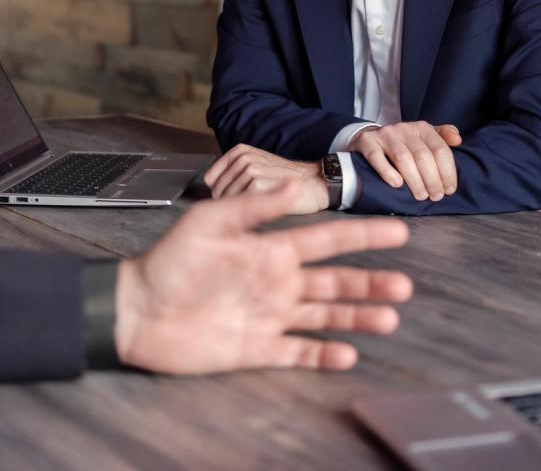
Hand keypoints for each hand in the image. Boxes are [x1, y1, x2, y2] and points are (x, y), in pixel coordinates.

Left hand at [112, 181, 411, 373]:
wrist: (137, 310)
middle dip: (371, 283)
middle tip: (403, 286)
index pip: (328, 240)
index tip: (398, 229)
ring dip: (357, 317)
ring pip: (326, 316)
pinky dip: (323, 354)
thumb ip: (255, 207)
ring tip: (388, 319)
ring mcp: (271, 316)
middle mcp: (279, 282)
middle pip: (337, 282)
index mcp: (272, 249)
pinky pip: (298, 352)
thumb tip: (293, 185)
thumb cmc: (170, 261)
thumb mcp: (211, 222)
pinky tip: (347, 353)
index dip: (363, 235)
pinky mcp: (258, 348)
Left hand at [203, 144, 328, 213]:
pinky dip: (249, 213)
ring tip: (259, 207)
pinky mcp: (257, 184)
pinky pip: (240, 205)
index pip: (210, 179)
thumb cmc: (287, 180)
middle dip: (228, 204)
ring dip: (238, 211)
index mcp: (240, 152)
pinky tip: (264, 210)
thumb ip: (234, 174)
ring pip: (226, 200)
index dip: (219, 193)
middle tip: (251, 206)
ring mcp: (249, 170)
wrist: (315, 183)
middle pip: (216, 192)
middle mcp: (243, 158)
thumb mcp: (259, 165)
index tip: (235, 199)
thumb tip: (212, 189)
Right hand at [351, 121, 461, 201]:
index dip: (447, 171)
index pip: (440, 149)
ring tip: (421, 196)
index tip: (449, 190)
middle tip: (435, 196)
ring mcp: (385, 135)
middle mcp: (404, 128)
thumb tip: (458, 140)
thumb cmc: (403, 143)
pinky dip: (388, 172)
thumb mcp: (424, 137)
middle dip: (433, 179)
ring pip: (403, 158)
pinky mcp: (367, 142)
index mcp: (422, 128)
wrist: (368, 138)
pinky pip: (377, 158)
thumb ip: (443, 138)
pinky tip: (397, 185)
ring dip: (415, 180)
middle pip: (423, 156)